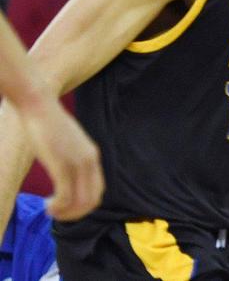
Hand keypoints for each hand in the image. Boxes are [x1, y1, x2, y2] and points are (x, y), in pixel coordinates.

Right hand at [18, 98, 103, 220]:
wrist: (39, 106)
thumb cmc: (47, 124)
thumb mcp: (66, 143)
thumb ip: (71, 158)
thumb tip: (65, 173)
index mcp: (92, 156)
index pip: (98, 191)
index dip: (83, 206)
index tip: (65, 206)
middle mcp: (90, 161)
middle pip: (92, 200)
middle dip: (75, 214)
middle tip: (56, 214)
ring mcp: (77, 162)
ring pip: (80, 202)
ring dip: (65, 213)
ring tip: (50, 210)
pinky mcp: (61, 164)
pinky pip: (65, 196)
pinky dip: (58, 207)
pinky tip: (47, 206)